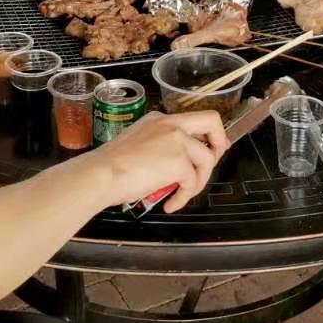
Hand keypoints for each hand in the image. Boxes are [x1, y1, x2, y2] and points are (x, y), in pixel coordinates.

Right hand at [91, 110, 229, 212]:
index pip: (191, 121)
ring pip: (207, 159)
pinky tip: (170, 204)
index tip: (204, 149)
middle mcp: (172, 124)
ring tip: (181, 194)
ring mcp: (178, 140)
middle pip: (211, 121)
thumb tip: (169, 165)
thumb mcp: (136, 144)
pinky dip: (184, 197)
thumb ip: (157, 146)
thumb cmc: (109, 166)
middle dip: (220, 142)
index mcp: (160, 119)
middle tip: (214, 161)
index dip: (201, 137)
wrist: (102, 173)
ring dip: (198, 181)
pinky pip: (192, 182)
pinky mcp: (180, 161)